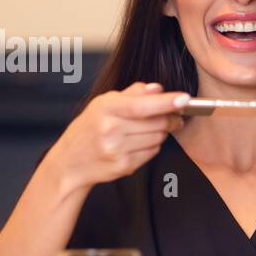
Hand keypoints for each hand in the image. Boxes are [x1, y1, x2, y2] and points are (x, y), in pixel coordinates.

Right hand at [50, 82, 188, 192]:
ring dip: (160, 133)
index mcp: (105, 108)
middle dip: (171, 118)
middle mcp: (110, 129)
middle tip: (175, 116)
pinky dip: (152, 146)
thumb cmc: (90, 127)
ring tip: (145, 130)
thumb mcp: (104, 104)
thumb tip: (158, 89)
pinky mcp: (124, 166)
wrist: (70, 161)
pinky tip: (137, 143)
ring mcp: (117, 150)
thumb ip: (133, 94)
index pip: (142, 105)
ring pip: (158, 138)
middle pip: (157, 123)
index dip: (166, 102)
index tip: (185, 99)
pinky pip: (152, 153)